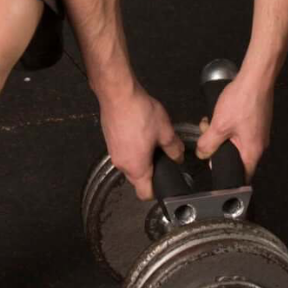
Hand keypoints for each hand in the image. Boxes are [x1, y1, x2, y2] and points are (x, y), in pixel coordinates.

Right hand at [101, 84, 183, 199]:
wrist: (117, 93)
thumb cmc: (138, 112)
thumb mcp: (165, 131)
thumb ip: (174, 148)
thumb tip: (178, 156)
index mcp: (136, 167)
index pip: (144, 193)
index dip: (157, 191)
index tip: (165, 182)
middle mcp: (122, 163)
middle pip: (137, 179)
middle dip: (151, 171)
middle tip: (163, 156)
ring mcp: (113, 152)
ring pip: (130, 164)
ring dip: (141, 158)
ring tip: (152, 141)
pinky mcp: (110, 140)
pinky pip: (123, 152)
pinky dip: (132, 148)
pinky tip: (140, 132)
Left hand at [197, 69, 271, 178]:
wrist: (256, 77)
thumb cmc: (241, 102)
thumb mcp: (219, 125)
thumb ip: (208, 144)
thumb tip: (202, 154)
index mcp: (253, 151)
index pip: (242, 175)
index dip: (228, 176)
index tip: (214, 170)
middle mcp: (260, 145)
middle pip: (237, 157)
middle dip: (219, 150)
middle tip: (206, 139)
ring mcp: (259, 132)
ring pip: (236, 142)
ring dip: (221, 135)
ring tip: (210, 123)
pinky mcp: (257, 121)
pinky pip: (240, 132)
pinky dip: (228, 127)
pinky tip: (219, 116)